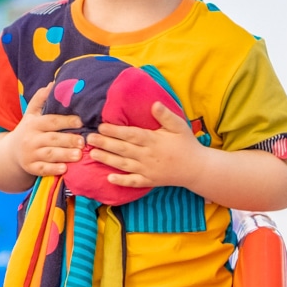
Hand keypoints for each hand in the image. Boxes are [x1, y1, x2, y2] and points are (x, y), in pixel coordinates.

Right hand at [8, 83, 84, 177]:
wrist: (10, 152)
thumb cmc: (28, 130)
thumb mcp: (31, 113)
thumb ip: (41, 98)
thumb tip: (53, 82)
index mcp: (34, 124)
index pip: (51, 121)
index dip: (66, 121)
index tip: (81, 121)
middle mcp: (31, 139)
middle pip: (51, 138)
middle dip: (68, 140)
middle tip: (83, 141)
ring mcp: (30, 154)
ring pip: (48, 154)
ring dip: (64, 155)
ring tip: (79, 155)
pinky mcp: (31, 168)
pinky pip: (42, 169)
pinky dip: (53, 170)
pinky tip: (65, 169)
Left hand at [85, 101, 204, 189]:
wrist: (196, 168)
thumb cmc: (186, 144)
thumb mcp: (179, 126)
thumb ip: (165, 115)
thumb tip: (154, 104)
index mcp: (154, 140)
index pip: (131, 135)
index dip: (115, 130)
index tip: (101, 126)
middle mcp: (148, 156)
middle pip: (123, 149)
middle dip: (105, 143)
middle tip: (89, 139)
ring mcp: (148, 170)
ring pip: (124, 165)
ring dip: (107, 160)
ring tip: (92, 154)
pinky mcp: (149, 181)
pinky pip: (133, 182)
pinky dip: (121, 181)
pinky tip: (108, 178)